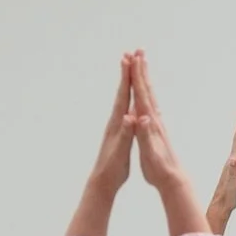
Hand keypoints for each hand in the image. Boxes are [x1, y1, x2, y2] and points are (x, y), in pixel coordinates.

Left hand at [91, 62, 137, 200]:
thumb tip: (128, 117)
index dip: (127, 78)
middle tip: (130, 54)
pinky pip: (126, 108)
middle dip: (127, 73)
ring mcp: (117, 125)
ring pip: (123, 98)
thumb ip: (126, 133)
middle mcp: (116, 120)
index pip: (123, 96)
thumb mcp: (121, 151)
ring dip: (127, 83)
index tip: (130, 60)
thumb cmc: (113, 168)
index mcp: (118, 123)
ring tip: (130, 68)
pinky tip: (132, 97)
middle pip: (122, 92)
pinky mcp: (119, 131)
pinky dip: (130, 98)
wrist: (102, 181)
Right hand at [122, 48, 185, 200]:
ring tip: (140, 65)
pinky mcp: (156, 129)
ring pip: (149, 95)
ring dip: (144, 79)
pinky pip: (150, 105)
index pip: (142, 94)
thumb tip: (144, 118)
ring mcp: (157, 123)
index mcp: (150, 122)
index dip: (136, 76)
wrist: (173, 179)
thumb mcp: (151, 153)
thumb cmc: (159, 168)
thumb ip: (147, 135)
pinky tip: (145, 92)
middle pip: (147, 89)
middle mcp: (154, 119)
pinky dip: (146, 94)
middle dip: (141, 70)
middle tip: (137, 51)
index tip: (132, 58)